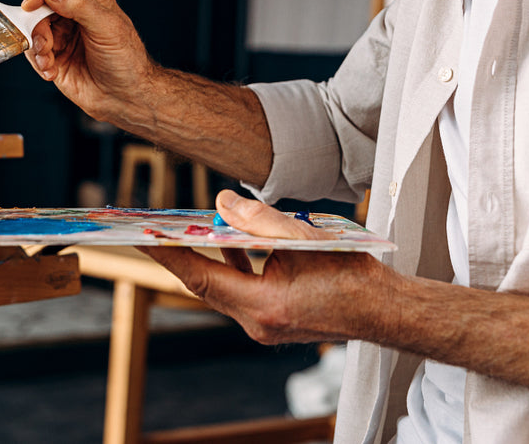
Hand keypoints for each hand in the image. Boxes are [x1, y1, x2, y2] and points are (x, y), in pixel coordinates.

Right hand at [21, 0, 154, 121]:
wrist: (126, 98)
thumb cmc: (127, 60)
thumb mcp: (108, 27)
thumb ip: (80, 6)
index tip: (33, 3)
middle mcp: (72, 14)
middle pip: (39, 6)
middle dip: (36, 23)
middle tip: (42, 41)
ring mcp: (62, 35)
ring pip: (33, 30)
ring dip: (37, 45)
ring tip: (49, 60)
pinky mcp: (54, 57)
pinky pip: (33, 53)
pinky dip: (38, 62)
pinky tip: (51, 71)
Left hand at [141, 190, 394, 345]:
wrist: (386, 310)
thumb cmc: (354, 277)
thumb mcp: (304, 239)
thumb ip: (260, 220)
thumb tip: (223, 203)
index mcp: (262, 306)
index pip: (200, 277)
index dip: (168, 254)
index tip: (141, 235)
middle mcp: (258, 322)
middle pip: (209, 282)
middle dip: (187, 252)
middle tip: (159, 227)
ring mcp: (266, 324)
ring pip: (227, 285)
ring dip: (215, 256)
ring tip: (198, 227)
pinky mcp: (275, 318)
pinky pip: (245, 290)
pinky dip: (238, 265)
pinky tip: (239, 244)